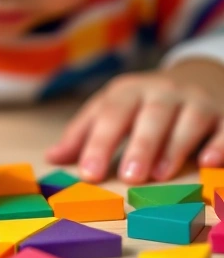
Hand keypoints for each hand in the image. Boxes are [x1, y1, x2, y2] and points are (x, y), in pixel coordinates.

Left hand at [45, 58, 223, 183]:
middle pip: (150, 116)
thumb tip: (51, 158)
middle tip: (129, 177)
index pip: (110, 115)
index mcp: (127, 92)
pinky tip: (208, 161)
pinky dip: (219, 143)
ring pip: (187, 119)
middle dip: (139, 146)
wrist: (193, 79)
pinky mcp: (223, 113)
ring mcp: (195, 100)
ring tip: (160, 175)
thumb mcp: (107, 111)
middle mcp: (161, 91)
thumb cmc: (139, 106)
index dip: (99, 143)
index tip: (89, 174)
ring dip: (174, 147)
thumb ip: (81, 135)